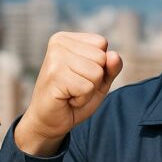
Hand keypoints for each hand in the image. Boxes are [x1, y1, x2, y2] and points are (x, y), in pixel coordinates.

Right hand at [15, 32, 122, 155]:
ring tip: (70, 92)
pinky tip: (66, 99)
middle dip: (94, 79)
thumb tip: (114, 55)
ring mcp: (54, 58)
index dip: (98, 65)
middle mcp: (58, 44)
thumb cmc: (72, 98)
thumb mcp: (99, 81)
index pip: (101, 43)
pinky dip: (81, 99)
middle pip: (101, 57)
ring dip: (88, 90)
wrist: (48, 122)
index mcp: (66, 39)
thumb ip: (111, 67)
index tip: (79, 75)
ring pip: (96, 73)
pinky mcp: (54, 76)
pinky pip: (87, 87)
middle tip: (74, 87)